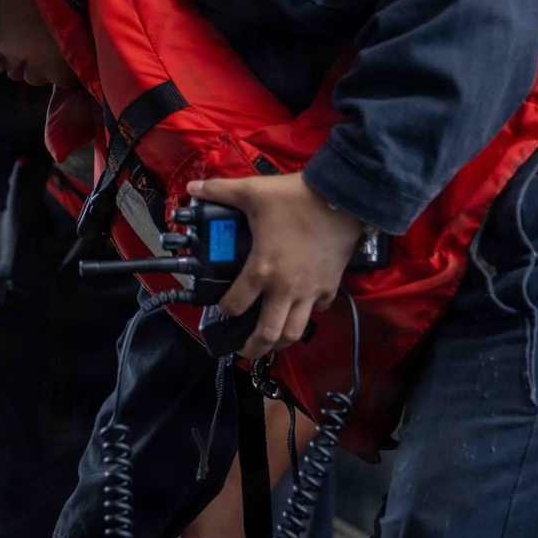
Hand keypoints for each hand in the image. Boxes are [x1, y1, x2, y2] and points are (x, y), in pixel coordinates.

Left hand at [187, 173, 361, 360]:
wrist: (342, 197)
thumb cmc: (296, 197)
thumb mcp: (253, 191)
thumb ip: (221, 191)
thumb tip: (194, 187)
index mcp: (261, 270)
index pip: (235, 305)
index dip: (224, 310)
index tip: (223, 308)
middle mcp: (284, 288)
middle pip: (268, 334)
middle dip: (253, 349)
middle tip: (244, 350)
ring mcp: (310, 290)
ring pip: (295, 331)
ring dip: (280, 340)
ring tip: (271, 341)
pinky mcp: (330, 285)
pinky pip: (318, 309)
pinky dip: (309, 313)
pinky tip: (302, 307)